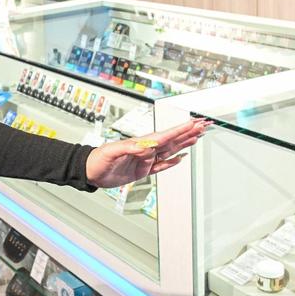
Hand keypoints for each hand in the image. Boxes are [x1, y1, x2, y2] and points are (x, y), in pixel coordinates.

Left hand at [85, 118, 209, 188]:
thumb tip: (144, 147)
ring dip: (184, 144)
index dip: (180, 130)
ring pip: (170, 151)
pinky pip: (161, 166)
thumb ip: (127, 148)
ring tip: (197, 136)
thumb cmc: (97, 160)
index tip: (193, 123)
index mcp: (141, 144)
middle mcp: (146, 150)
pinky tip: (181, 157)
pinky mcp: (142, 171)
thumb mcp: (110, 152)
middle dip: (188, 132)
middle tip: (203, 125)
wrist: (90, 172)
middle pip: (172, 140)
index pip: (165, 136)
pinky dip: (172, 162)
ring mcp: (145, 160)